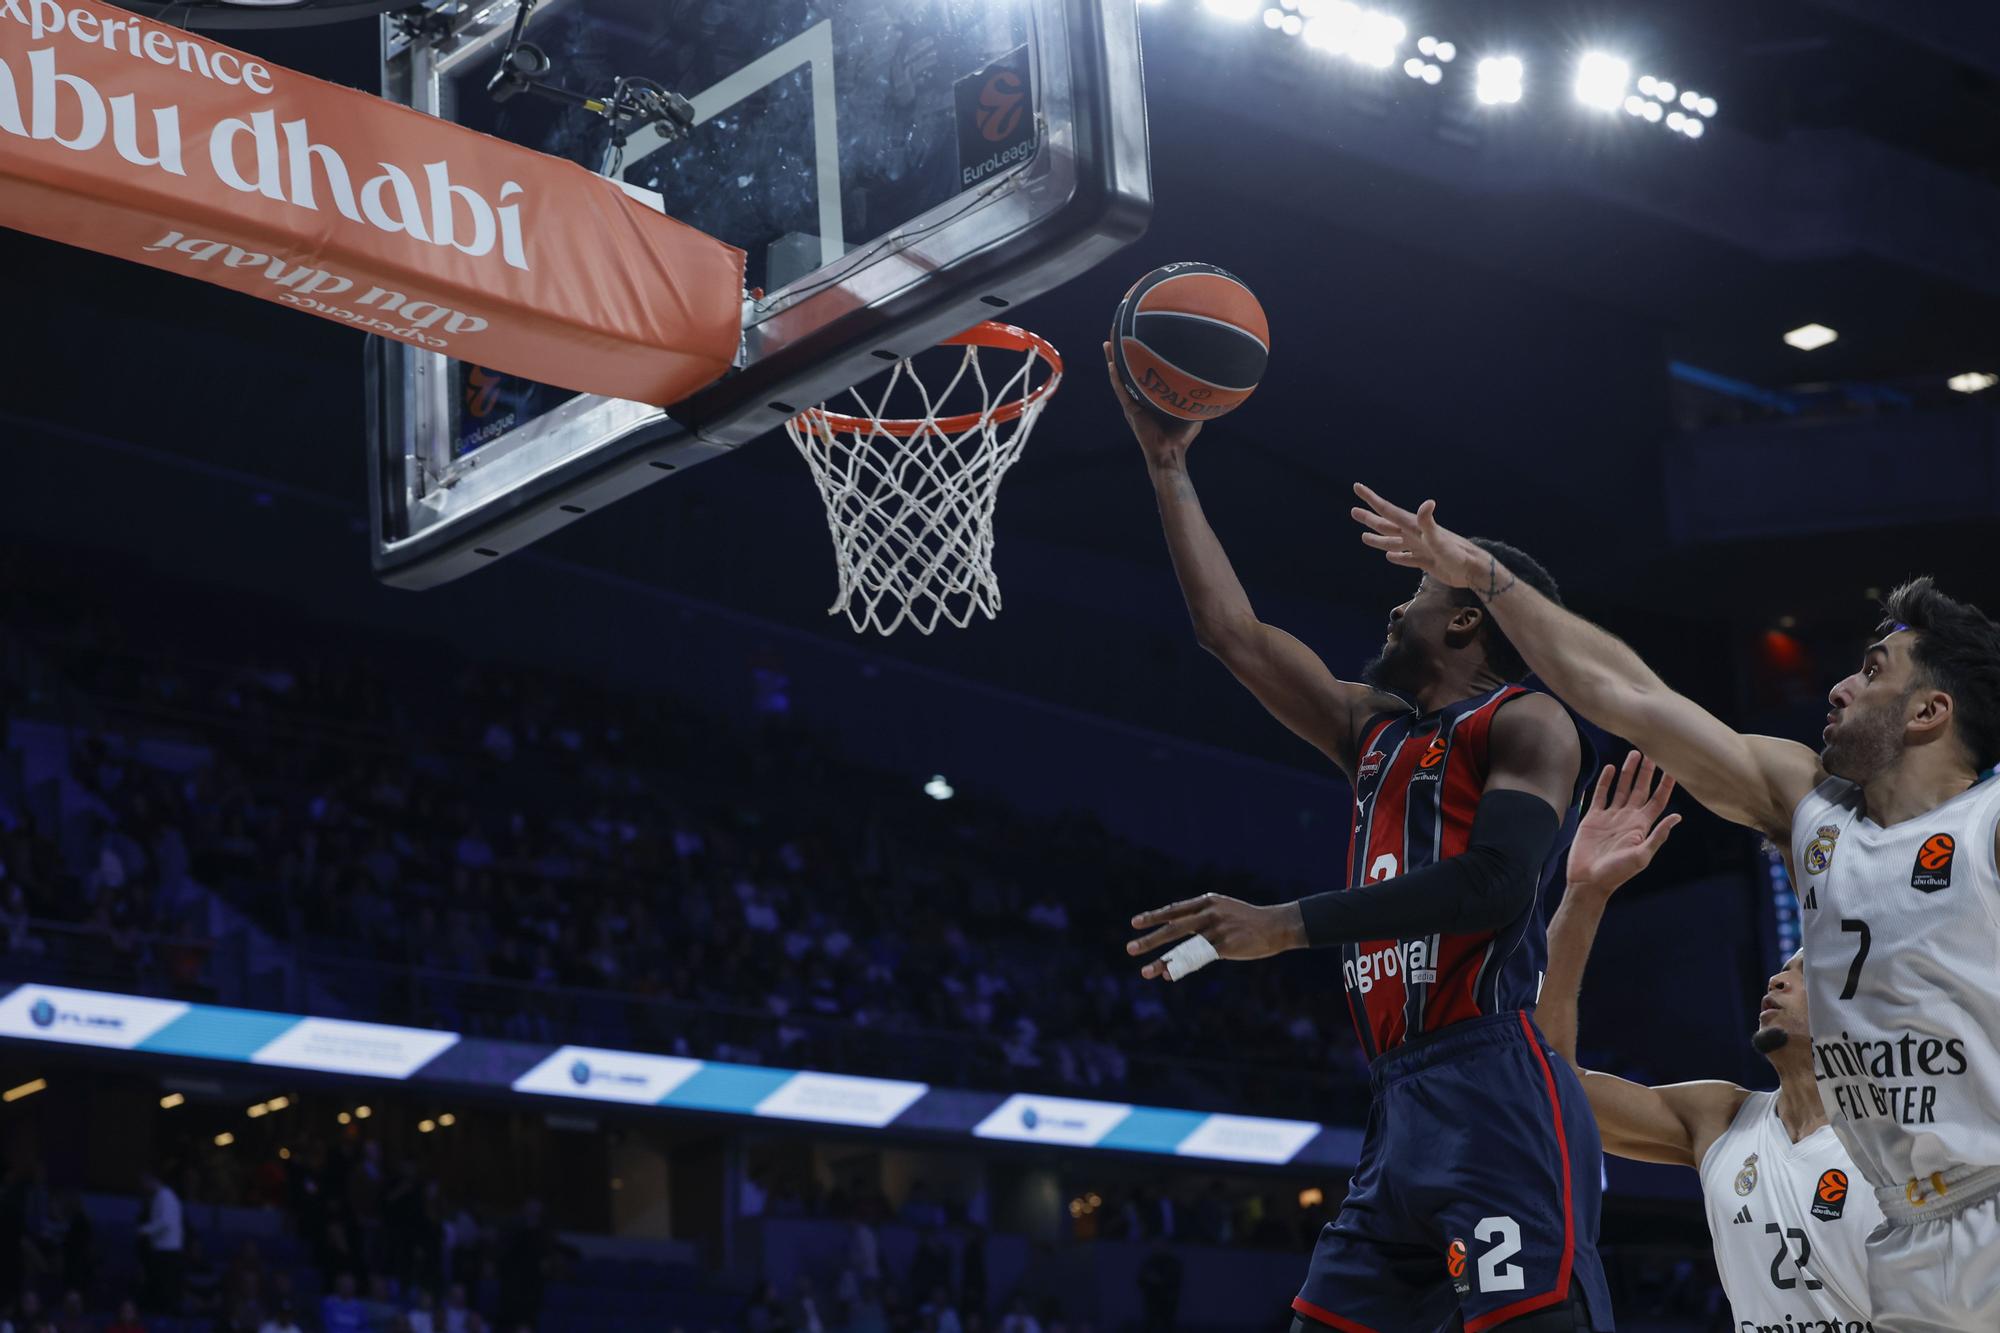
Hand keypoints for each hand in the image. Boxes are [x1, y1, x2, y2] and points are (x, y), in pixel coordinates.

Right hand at [1105, 341, 1201, 464]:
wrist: (1170, 454)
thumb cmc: (1182, 436)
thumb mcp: (1191, 409)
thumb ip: (1196, 395)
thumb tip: (1212, 380)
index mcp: (1149, 398)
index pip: (1141, 374)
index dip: (1137, 359)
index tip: (1137, 340)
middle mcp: (1138, 399)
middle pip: (1126, 371)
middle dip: (1120, 354)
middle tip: (1115, 335)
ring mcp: (1132, 404)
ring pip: (1119, 378)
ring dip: (1112, 361)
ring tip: (1106, 344)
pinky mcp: (1131, 411)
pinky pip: (1121, 391)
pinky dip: (1116, 378)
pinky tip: (1112, 365)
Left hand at [1125, 892, 1302, 979]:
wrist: (1276, 926)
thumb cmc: (1247, 920)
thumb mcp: (1224, 910)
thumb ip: (1202, 918)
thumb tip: (1179, 932)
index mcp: (1207, 901)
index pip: (1174, 910)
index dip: (1154, 916)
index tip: (1135, 923)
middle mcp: (1209, 913)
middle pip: (1173, 927)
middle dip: (1149, 939)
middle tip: (1129, 949)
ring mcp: (1216, 930)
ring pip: (1182, 948)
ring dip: (1161, 961)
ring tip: (1144, 972)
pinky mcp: (1224, 946)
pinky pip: (1197, 959)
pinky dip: (1181, 968)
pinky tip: (1168, 975)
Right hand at [1350, 483, 1488, 590]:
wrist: (1471, 570)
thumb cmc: (1456, 554)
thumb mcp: (1439, 538)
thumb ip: (1428, 522)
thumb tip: (1428, 502)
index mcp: (1413, 526)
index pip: (1387, 510)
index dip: (1371, 499)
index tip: (1357, 487)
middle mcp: (1414, 535)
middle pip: (1386, 525)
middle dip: (1370, 517)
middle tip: (1354, 510)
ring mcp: (1419, 548)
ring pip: (1393, 542)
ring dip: (1378, 538)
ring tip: (1363, 536)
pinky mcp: (1425, 561)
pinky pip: (1406, 558)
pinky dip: (1397, 557)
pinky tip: (1390, 557)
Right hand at [1568, 750, 1680, 897]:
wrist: (1589, 880)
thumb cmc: (1617, 873)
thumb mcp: (1641, 856)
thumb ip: (1658, 836)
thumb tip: (1677, 817)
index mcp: (1641, 826)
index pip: (1657, 800)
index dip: (1665, 785)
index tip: (1673, 768)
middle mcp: (1628, 818)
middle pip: (1641, 789)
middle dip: (1647, 772)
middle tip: (1653, 752)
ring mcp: (1610, 817)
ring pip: (1622, 788)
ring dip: (1628, 772)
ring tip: (1634, 754)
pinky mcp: (1593, 818)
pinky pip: (1600, 795)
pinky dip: (1605, 781)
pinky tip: (1610, 768)